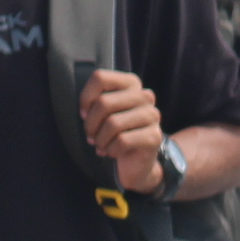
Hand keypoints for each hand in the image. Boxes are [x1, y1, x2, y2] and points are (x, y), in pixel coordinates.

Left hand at [78, 69, 166, 193]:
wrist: (134, 162)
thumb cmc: (113, 133)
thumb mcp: (101, 113)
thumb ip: (93, 102)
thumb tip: (86, 111)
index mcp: (131, 83)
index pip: (100, 78)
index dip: (85, 98)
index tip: (85, 114)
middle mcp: (145, 95)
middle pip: (104, 102)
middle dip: (90, 124)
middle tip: (91, 136)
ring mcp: (152, 115)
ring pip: (113, 123)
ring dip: (100, 140)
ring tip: (100, 146)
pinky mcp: (154, 136)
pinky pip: (122, 141)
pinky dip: (111, 150)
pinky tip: (112, 152)